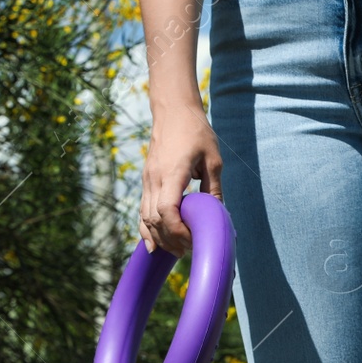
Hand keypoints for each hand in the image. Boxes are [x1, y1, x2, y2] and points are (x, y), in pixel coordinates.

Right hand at [139, 105, 222, 254]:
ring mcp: (147, 180)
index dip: (178, 231)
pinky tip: (153, 245)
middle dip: (170, 239)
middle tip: (188, 251)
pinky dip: (146, 229)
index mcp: (172, 173)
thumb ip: (214, 188)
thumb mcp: (213, 159)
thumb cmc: (196, 132)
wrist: (173, 111)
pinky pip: (142, 210)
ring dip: (158, 238)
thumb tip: (218, 214)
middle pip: (154, 219)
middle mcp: (154, 179)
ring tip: (176, 251)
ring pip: (145, 217)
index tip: (192, 240)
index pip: (167, 211)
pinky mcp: (147, 180)